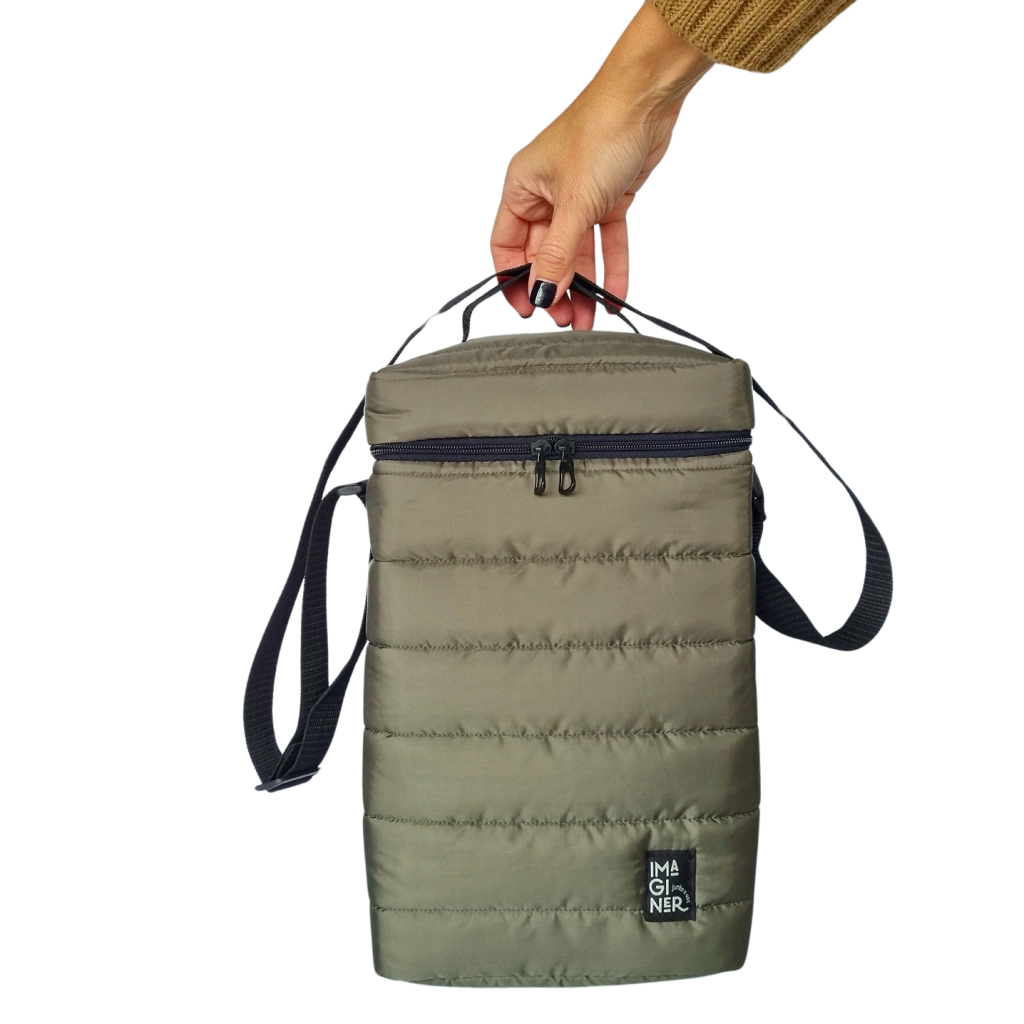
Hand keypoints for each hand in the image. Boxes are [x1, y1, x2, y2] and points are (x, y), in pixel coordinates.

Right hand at [489, 2, 714, 329]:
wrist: (647, 98)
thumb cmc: (601, 129)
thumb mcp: (575, 203)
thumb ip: (557, 255)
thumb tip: (541, 291)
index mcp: (523, 188)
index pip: (507, 245)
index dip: (514, 278)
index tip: (527, 306)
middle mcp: (548, 194)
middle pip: (544, 254)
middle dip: (554, 288)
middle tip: (563, 317)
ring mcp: (579, 198)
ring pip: (576, 253)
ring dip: (582, 286)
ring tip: (587, 316)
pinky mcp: (608, 199)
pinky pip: (605, 243)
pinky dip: (610, 268)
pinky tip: (614, 294)